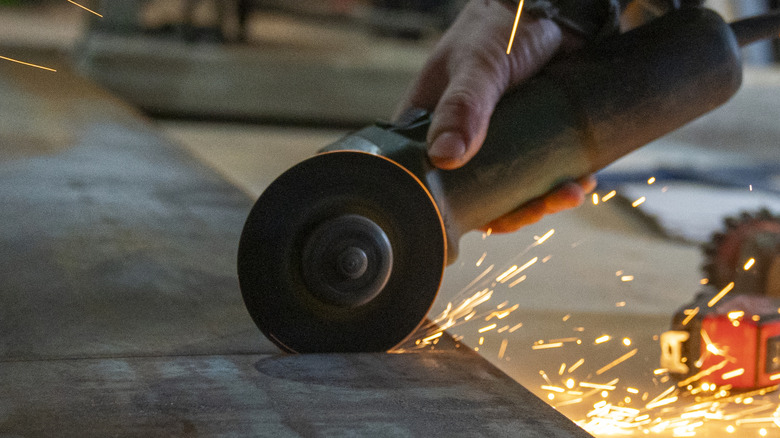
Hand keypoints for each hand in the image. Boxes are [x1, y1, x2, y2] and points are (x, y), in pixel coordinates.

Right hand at [396, 0, 594, 231]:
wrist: (554, 7)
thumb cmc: (500, 27)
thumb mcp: (477, 65)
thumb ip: (462, 106)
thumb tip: (445, 157)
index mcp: (429, 126)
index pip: (428, 180)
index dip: (452, 206)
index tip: (483, 216)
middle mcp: (461, 141)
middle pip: (475, 195)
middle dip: (509, 211)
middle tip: (537, 208)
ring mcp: (499, 144)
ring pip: (512, 191)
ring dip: (541, 201)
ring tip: (569, 193)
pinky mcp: (533, 141)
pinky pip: (542, 175)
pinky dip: (562, 183)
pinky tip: (581, 179)